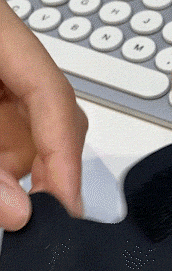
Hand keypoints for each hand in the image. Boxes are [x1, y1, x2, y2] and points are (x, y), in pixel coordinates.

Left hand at [0, 3, 87, 229]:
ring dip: (24, 169)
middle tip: (40, 216)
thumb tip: (17, 212)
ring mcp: (1, 72)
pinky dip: (8, 161)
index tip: (64, 205)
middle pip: (51, 112)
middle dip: (45, 167)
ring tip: (12, 203)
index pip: (51, 93)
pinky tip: (4, 185)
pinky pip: (13, 128)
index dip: (63, 153)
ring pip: (34, 125)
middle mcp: (6, 53)